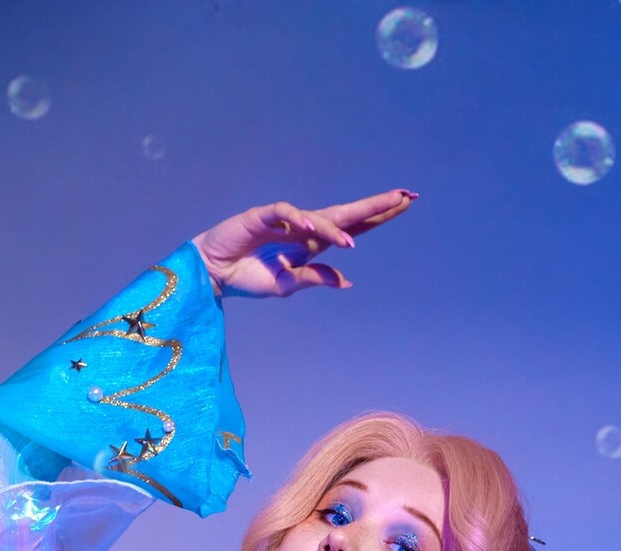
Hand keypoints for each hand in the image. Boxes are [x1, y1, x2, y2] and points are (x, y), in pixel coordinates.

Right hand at [191, 190, 417, 298]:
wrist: (215, 273)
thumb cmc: (250, 277)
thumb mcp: (286, 286)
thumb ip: (314, 279)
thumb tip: (347, 281)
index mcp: (314, 244)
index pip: (353, 227)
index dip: (378, 216)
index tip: (404, 203)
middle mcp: (306, 228)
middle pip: (347, 214)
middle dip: (375, 205)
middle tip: (405, 195)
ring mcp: (287, 221)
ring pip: (321, 217)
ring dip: (337, 227)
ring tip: (351, 243)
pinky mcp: (264, 216)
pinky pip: (288, 214)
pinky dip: (301, 220)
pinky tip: (314, 230)